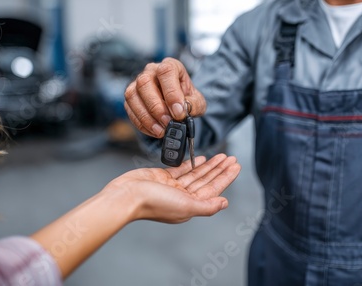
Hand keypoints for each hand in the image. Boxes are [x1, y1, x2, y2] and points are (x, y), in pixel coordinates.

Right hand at [102, 154, 239, 222]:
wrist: (126, 196)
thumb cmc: (152, 203)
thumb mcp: (185, 206)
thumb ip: (206, 205)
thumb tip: (224, 203)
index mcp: (190, 205)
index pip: (214, 189)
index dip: (226, 177)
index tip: (236, 166)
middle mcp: (183, 197)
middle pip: (207, 180)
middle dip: (220, 169)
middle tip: (232, 158)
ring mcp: (173, 187)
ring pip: (196, 173)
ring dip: (209, 165)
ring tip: (221, 156)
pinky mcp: (162, 177)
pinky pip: (181, 169)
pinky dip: (191, 163)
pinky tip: (201, 158)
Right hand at [124, 57, 206, 137]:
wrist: (177, 105)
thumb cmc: (187, 99)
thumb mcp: (197, 101)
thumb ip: (194, 104)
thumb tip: (183, 110)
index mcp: (170, 66)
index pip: (166, 72)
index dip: (171, 93)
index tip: (178, 112)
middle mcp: (151, 71)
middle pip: (145, 82)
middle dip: (156, 107)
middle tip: (168, 123)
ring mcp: (137, 83)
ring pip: (132, 95)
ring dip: (146, 117)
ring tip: (161, 130)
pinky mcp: (131, 97)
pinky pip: (130, 109)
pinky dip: (141, 123)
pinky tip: (154, 130)